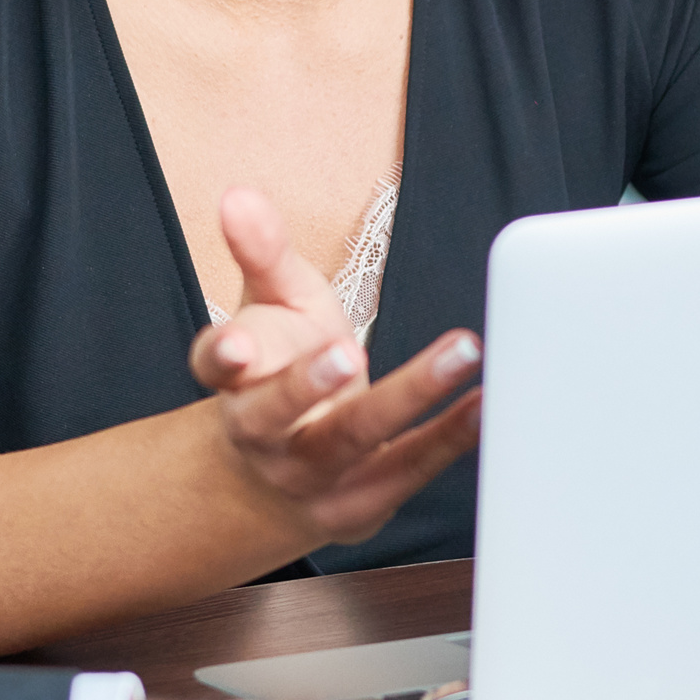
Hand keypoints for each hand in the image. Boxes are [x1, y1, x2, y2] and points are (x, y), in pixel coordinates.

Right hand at [188, 189, 484, 545]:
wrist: (277, 476)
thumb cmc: (281, 369)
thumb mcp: (271, 305)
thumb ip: (263, 253)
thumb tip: (238, 196)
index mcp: (234, 380)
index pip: (216, 365)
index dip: (223, 355)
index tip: (235, 346)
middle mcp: (261, 434)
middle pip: (273, 413)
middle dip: (306, 385)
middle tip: (347, 353)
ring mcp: (310, 476)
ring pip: (351, 439)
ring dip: (407, 397)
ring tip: (460, 352)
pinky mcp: (360, 502)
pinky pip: (407, 468)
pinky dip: (449, 437)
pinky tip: (483, 402)